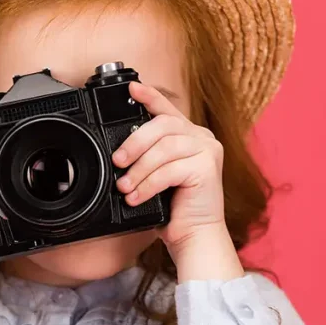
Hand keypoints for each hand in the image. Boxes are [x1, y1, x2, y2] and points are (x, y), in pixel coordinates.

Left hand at [113, 82, 242, 280]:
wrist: (193, 236)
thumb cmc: (173, 209)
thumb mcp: (154, 177)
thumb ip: (146, 158)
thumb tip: (118, 153)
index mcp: (188, 136)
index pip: (167, 110)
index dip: (149, 96)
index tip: (131, 88)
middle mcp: (201, 138)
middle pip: (163, 126)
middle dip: (134, 143)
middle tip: (117, 162)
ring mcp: (207, 151)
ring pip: (165, 148)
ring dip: (139, 168)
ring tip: (125, 186)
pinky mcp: (208, 169)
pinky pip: (170, 170)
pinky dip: (148, 184)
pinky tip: (137, 197)